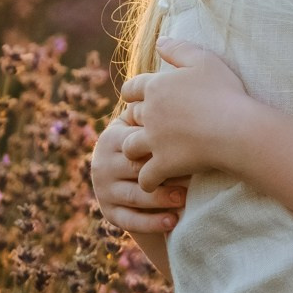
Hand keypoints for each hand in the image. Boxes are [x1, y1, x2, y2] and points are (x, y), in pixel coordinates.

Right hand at [92, 87, 188, 234]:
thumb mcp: (156, 127)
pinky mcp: (109, 213)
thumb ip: (160, 106)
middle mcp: (102, 161)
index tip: (187, 142)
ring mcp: (103, 189)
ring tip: (184, 198)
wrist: (150, 184)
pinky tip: (174, 221)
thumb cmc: (162, 146)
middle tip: (191, 173)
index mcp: (113, 136)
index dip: (161, 142)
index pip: (135, 138)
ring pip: (134, 195)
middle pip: (133, 167)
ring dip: (160, 198)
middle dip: (162, 171)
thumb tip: (180, 70)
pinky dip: (153, 222)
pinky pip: (130, 220)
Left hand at [132, 39, 259, 190]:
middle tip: (146, 128)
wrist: (236, 128)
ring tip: (144, 156)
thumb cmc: (225, 92)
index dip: (133, 94)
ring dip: (135, 151)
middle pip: (130, 117)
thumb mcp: (205, 60)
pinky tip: (154, 181)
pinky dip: (147, 181)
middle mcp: (150, 113)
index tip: (136, 99)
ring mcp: (154, 141)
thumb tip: (160, 41)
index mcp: (157, 86)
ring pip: (130, 147)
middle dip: (135, 122)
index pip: (132, 88)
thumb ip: (179, 48)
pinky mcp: (163, 164)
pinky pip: (145, 176)